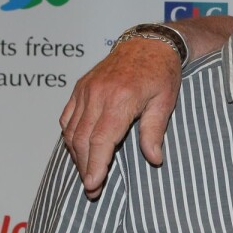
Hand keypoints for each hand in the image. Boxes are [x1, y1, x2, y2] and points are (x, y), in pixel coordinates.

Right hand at [60, 39, 181, 198]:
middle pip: (82, 139)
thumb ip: (154, 131)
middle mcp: (98, 94)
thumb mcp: (166, 102)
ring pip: (71, 130)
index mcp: (121, 99)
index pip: (101, 140)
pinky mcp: (80, 88)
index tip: (93, 185)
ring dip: (76, 155)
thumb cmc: (161, 73)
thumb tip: (154, 160)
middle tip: (92, 190)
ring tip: (86, 175)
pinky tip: (78, 151)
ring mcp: (85, 90)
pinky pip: (67, 117)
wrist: (148, 43)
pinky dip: (70, 137)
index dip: (95, 165)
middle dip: (85, 167)